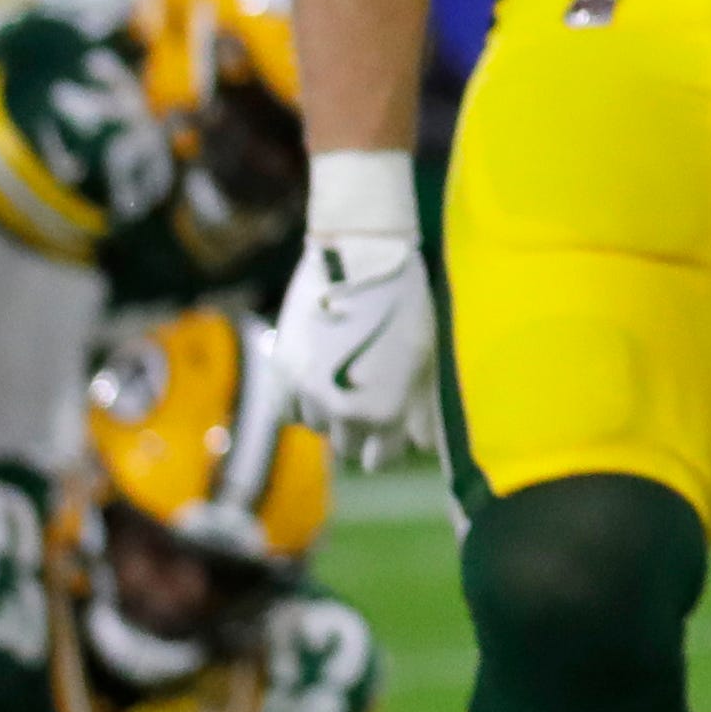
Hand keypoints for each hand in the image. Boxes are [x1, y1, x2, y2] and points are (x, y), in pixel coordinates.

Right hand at [271, 228, 439, 469]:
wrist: (360, 253)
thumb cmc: (408, 300)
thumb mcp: (427, 356)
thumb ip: (423, 408)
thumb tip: (421, 444)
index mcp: (385, 412)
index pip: (382, 458)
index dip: (389, 446)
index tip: (393, 433)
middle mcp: (344, 411)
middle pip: (348, 448)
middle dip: (361, 434)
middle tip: (370, 407)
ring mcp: (309, 392)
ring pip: (319, 427)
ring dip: (331, 417)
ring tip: (346, 388)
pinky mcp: (284, 369)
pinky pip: (289, 408)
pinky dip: (304, 403)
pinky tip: (320, 383)